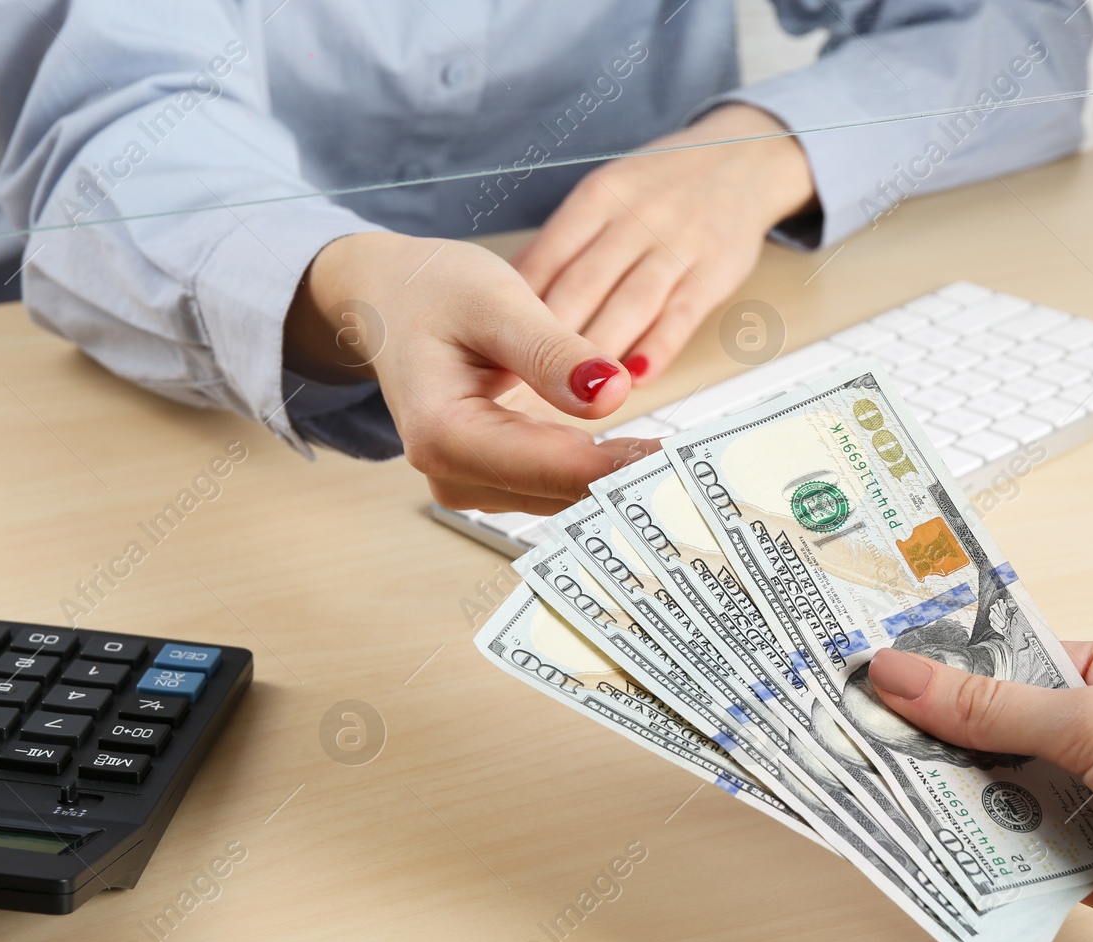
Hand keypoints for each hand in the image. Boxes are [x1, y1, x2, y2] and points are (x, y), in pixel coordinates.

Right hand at [284, 231, 658, 513]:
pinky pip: (556, 488)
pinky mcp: (491, 481)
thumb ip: (551, 351)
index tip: (680, 459)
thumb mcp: (495, 301)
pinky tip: (647, 459)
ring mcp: (469, 484)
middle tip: (703, 468)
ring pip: (564, 499)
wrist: (389, 298)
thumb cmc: (432, 291)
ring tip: (688, 465)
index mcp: (444, 433)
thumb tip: (610, 392)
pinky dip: (601, 474)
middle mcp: (451, 475)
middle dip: (629, 480)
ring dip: (621, 483)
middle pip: (561, 493)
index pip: (551, 465)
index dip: (620, 465)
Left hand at [513, 104, 815, 384]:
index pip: (547, 259)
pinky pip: (681, 315)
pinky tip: (634, 376)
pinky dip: (657, 348)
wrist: (742, 159)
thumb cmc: (658, 190)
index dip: (517, 310)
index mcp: (597, 198)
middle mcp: (635, 217)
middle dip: (548, 340)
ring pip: (629, 304)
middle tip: (519, 387)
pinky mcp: (715, 270)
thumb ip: (561, 246)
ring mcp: (678, 243)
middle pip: (582, 286)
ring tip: (570, 394)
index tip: (495, 352)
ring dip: (597, 352)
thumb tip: (508, 296)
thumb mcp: (603, 197)